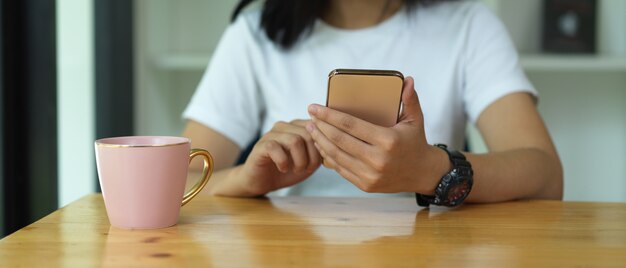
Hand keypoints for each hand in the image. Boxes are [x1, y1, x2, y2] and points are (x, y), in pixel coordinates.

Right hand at [240, 120, 321, 194]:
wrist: (262, 181)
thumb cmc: (288, 170)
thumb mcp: (309, 161)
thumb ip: (321, 152)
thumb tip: (335, 147)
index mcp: (298, 126)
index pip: (318, 126)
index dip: (324, 146)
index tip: (322, 162)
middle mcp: (285, 126)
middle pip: (308, 133)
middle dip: (313, 156)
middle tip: (308, 168)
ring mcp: (271, 134)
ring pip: (294, 140)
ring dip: (300, 160)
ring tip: (296, 169)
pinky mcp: (261, 146)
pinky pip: (275, 149)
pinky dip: (283, 162)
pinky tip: (283, 169)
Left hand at [306, 77, 449, 193]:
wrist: (423, 174)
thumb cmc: (415, 142)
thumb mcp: (415, 120)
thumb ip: (410, 99)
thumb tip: (408, 79)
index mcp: (388, 140)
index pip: (351, 125)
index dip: (329, 115)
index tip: (315, 107)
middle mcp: (378, 159)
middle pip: (339, 140)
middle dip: (321, 127)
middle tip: (310, 116)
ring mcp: (370, 175)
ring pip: (336, 156)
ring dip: (320, 141)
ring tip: (311, 129)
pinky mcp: (365, 185)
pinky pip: (341, 169)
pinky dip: (328, 156)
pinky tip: (321, 145)